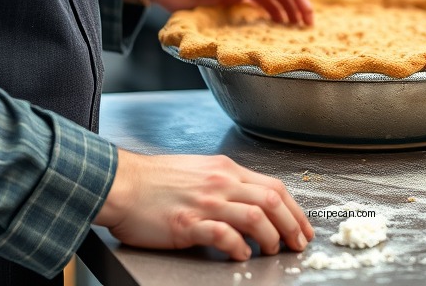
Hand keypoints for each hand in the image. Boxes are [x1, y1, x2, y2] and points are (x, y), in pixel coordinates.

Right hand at [97, 150, 314, 259]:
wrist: (122, 184)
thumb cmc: (156, 180)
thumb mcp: (200, 170)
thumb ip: (226, 183)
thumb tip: (251, 201)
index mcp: (226, 169)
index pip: (273, 186)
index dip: (295, 209)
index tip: (303, 227)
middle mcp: (221, 182)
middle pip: (272, 201)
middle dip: (292, 225)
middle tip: (299, 244)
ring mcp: (205, 202)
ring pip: (255, 217)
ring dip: (271, 238)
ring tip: (272, 252)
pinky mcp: (187, 224)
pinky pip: (223, 235)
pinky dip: (238, 247)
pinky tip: (241, 256)